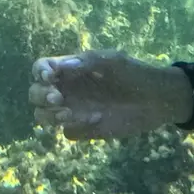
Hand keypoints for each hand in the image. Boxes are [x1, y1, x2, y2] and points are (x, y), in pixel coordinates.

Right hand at [28, 49, 193, 139]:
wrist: (158, 100)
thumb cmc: (135, 74)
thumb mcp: (113, 61)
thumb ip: (86, 62)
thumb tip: (60, 67)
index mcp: (70, 69)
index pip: (41, 68)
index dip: (40, 72)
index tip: (51, 78)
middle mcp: (67, 89)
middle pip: (35, 94)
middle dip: (41, 97)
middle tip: (59, 100)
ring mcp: (74, 110)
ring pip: (44, 116)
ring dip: (49, 117)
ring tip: (69, 114)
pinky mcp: (85, 129)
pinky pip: (68, 132)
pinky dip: (75, 128)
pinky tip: (97, 120)